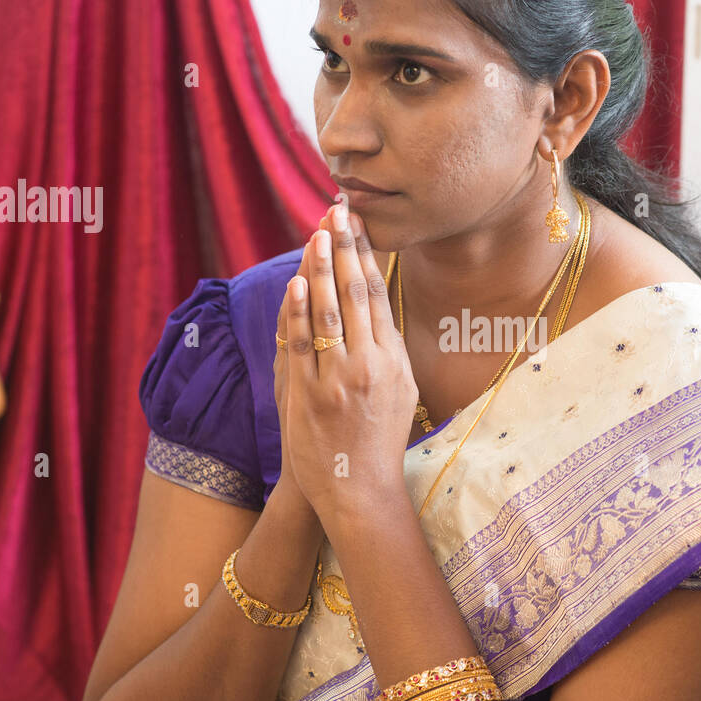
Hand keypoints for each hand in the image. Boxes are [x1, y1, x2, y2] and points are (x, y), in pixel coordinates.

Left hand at [279, 203, 415, 520]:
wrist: (360, 491)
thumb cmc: (379, 442)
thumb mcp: (400, 392)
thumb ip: (389, 350)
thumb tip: (378, 309)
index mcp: (394, 361)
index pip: (379, 296)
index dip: (368, 256)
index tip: (359, 225)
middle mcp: (371, 365)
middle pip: (357, 294)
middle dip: (346, 247)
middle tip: (338, 210)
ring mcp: (340, 379)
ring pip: (331, 312)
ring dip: (324, 267)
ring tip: (317, 232)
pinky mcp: (311, 394)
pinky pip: (304, 344)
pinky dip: (301, 311)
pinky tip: (299, 281)